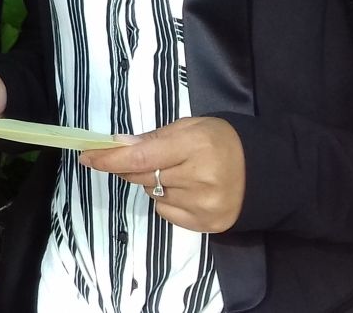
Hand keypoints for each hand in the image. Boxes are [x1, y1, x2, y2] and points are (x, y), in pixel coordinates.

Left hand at [79, 116, 245, 232]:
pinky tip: (188, 190)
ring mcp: (203, 205)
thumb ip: (153, 138)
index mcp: (195, 146)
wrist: (265, 172)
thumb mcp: (191, 127)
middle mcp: (199, 179)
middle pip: (142, 177)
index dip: (109, 159)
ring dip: (154, 183)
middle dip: (132, 167)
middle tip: (144, 157)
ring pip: (152, 195)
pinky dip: (167, 200)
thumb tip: (117, 145)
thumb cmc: (222, 142)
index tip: (87, 156)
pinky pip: (166, 212)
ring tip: (180, 173)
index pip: (139, 157)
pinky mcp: (207, 225)